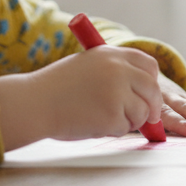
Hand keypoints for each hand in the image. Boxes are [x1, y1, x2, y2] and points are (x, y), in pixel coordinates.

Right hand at [0, 46, 162, 149]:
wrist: (33, 103)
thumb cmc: (55, 89)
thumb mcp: (86, 66)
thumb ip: (112, 71)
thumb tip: (141, 89)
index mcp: (111, 54)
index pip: (148, 65)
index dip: (151, 81)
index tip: (148, 94)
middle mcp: (118, 70)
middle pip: (152, 89)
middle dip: (151, 107)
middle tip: (147, 119)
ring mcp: (117, 92)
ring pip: (142, 112)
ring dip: (129, 121)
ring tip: (100, 117)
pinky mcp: (113, 115)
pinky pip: (125, 128)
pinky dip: (112, 130)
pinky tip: (91, 123)